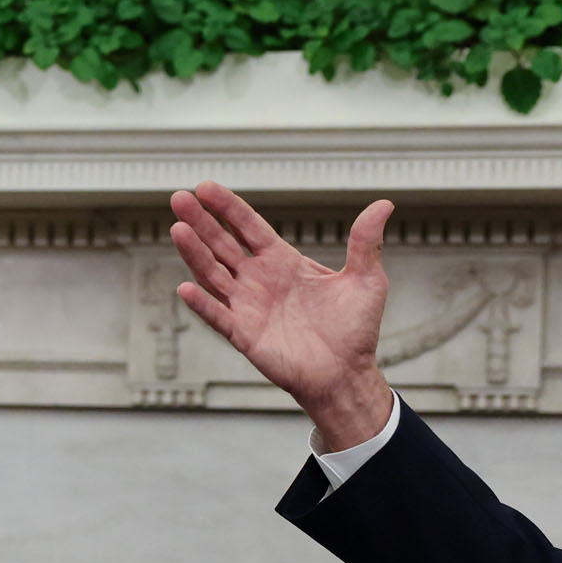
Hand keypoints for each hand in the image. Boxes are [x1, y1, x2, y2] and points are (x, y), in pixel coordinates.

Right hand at [170, 182, 397, 448]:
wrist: (348, 374)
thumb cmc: (355, 330)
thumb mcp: (367, 279)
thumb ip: (366, 241)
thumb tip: (383, 205)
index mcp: (283, 262)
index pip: (247, 227)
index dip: (227, 207)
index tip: (206, 187)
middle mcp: (260, 281)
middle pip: (222, 245)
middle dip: (201, 222)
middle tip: (179, 198)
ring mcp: (249, 307)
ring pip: (213, 274)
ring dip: (194, 253)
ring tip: (178, 229)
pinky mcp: (245, 336)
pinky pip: (218, 317)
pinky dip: (202, 304)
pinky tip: (187, 287)